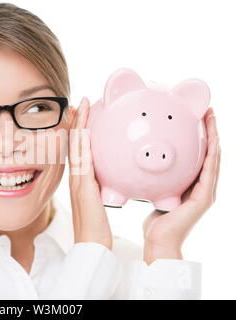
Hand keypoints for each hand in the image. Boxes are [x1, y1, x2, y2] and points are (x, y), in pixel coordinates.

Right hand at [68, 97, 112, 248]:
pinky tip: (85, 129)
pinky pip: (81, 160)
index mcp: (81, 179)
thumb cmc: (96, 225)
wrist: (91, 243)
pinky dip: (81, 143)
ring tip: (80, 107)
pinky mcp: (82, 186)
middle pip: (74, 143)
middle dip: (76, 122)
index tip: (83, 113)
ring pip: (75, 147)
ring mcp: (77, 180)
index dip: (80, 130)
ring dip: (78, 126)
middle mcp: (76, 177)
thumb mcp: (100, 201)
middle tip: (79, 103)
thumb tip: (111, 174)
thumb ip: (103, 186)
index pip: (79, 149)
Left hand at [143, 107, 220, 263]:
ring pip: (213, 159)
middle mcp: (200, 186)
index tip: (194, 117)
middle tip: (206, 111)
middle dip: (209, 131)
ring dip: (214, 138)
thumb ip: (154, 180)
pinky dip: (213, 156)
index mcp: (190, 184)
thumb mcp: (154, 193)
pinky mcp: (204, 198)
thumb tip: (141, 163)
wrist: (159, 241)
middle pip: (208, 153)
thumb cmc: (155, 221)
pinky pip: (209, 173)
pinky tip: (213, 141)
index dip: (198, 136)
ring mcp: (205, 192)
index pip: (196, 155)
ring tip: (212, 118)